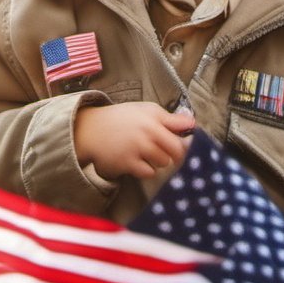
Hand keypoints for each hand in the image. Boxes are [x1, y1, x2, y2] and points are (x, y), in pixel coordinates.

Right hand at [74, 102, 194, 180]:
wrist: (91, 129)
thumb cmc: (122, 118)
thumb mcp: (145, 110)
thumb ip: (169, 118)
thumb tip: (192, 123)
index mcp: (153, 118)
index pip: (181, 131)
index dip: (188, 141)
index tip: (188, 144)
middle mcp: (147, 133)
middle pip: (176, 151)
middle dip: (176, 154)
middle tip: (167, 151)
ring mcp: (137, 149)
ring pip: (163, 163)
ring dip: (159, 161)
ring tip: (147, 153)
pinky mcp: (127, 163)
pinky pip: (149, 172)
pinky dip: (146, 169)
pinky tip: (137, 161)